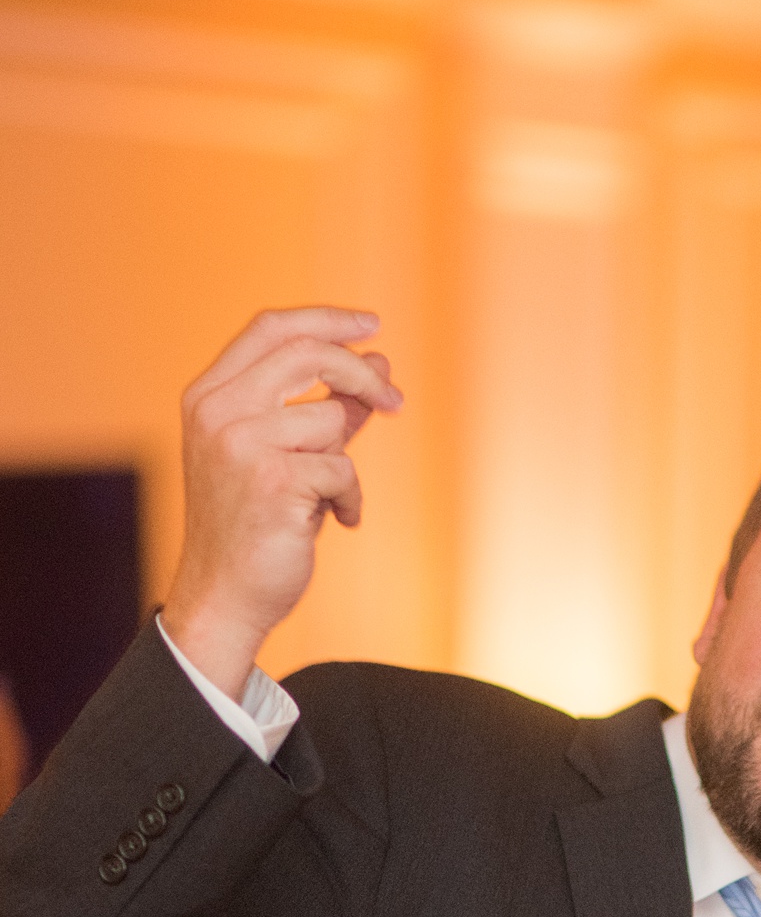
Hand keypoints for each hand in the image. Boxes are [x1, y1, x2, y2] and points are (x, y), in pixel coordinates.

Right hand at [160, 308, 402, 698]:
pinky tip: (338, 522)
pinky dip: (350, 499)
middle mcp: (218, 411)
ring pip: (329, 418)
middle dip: (360, 374)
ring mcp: (241, 443)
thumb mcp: (283, 456)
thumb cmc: (256, 528)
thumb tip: (378, 364)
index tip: (370, 326)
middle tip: (395, 401)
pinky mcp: (272, 480)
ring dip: (344, 461)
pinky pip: (341, 469)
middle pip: (306, 354)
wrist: (224, 596)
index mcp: (209, 395)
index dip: (326, 319)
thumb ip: (324, 409)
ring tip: (329, 497)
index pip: (271, 329)